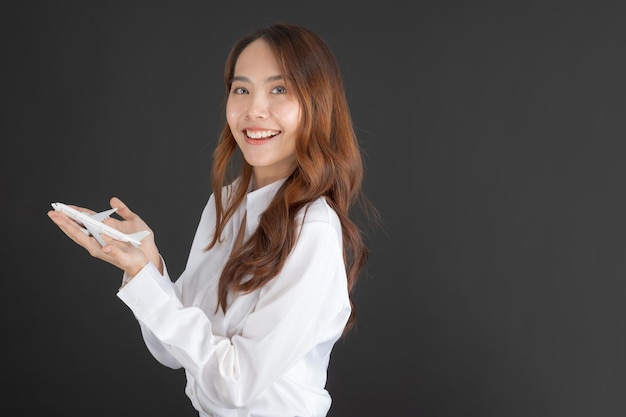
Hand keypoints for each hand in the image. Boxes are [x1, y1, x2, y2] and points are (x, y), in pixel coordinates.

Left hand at [48, 197, 162, 277]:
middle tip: (53, 211)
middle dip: (64, 221)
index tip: (58, 216)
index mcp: (97, 248)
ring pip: (80, 230)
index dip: (67, 224)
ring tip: (62, 212)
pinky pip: (88, 230)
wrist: (139, 266)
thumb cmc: (133, 262)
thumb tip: (105, 248)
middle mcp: (94, 245)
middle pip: (75, 231)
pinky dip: (81, 223)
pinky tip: (79, 219)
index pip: (78, 234)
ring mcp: (98, 242)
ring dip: (70, 221)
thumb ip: (115, 252)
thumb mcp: (125, 257)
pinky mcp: (103, 240)